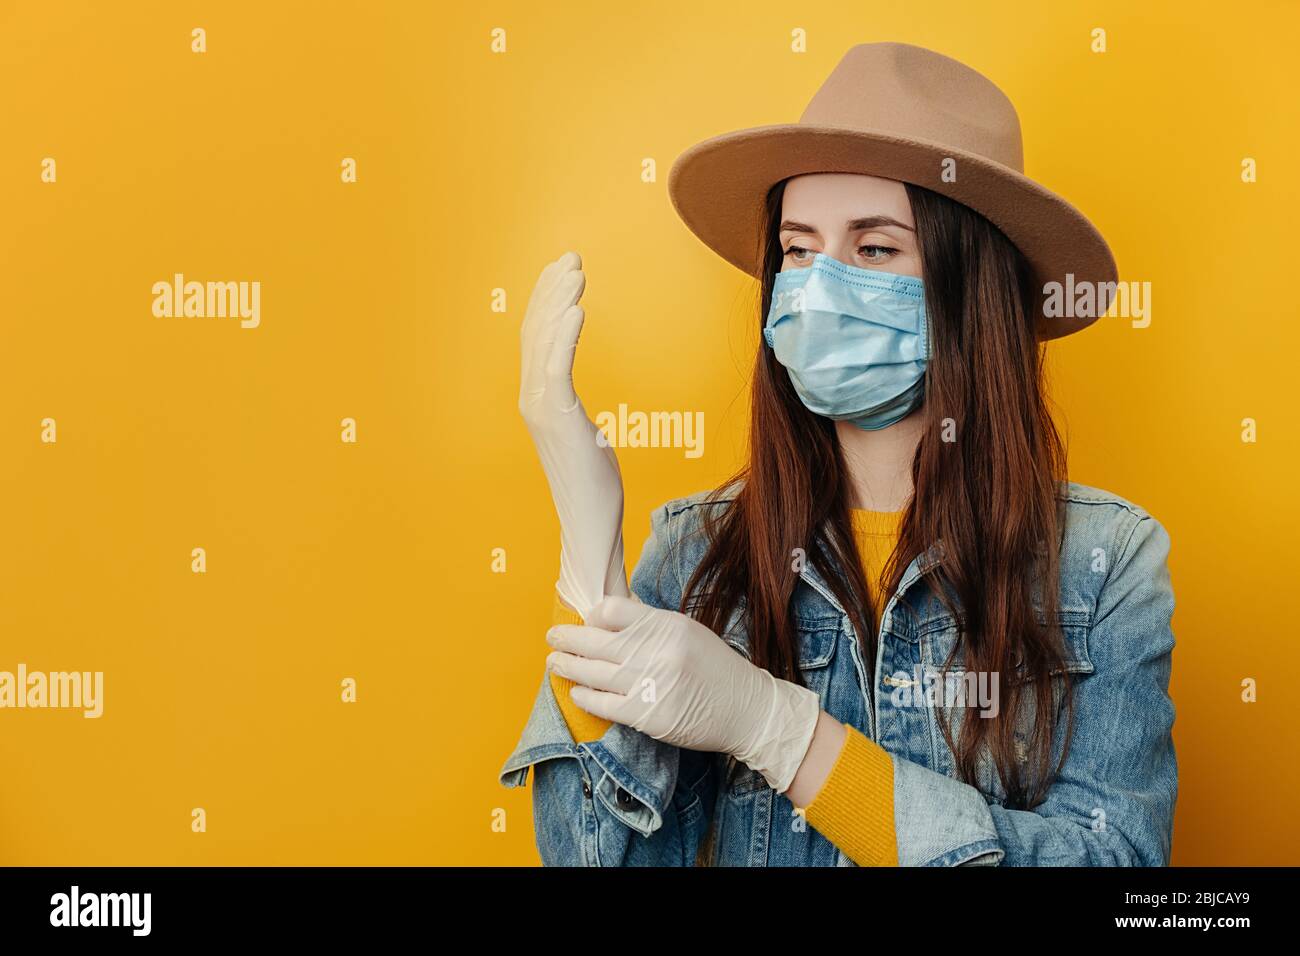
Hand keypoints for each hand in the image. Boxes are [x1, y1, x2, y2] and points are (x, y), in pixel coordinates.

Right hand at [518, 251, 629, 616]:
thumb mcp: (586, 438)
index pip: (538, 339)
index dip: (548, 302)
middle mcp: (532, 400)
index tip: (565, 272)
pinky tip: (578, 308)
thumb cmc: (595, 488)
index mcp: (539, 401)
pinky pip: (558, 366)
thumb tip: (577, 408)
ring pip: (543, 342)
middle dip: (552, 290)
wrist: (591, 525)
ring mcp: (542, 409)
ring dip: (559, 301)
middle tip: (571, 258)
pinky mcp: (559, 418)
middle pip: (535, 331)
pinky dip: (565, 333)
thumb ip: (574, 413)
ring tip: (576, 271)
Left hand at [544, 595, 821, 794]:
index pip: (614, 610)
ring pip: (595, 673)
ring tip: (553, 662)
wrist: (746, 709)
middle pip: (597, 641)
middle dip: (568, 639)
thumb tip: (608, 619)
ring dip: (569, 667)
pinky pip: (605, 704)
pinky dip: (586, 697)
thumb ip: (651, 625)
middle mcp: (656, 651)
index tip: (585, 621)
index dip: (593, 615)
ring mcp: (651, 684)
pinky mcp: (648, 715)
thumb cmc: (716, 668)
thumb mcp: (688, 632)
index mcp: (666, 625)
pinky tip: (576, 691)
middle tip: (552, 637)